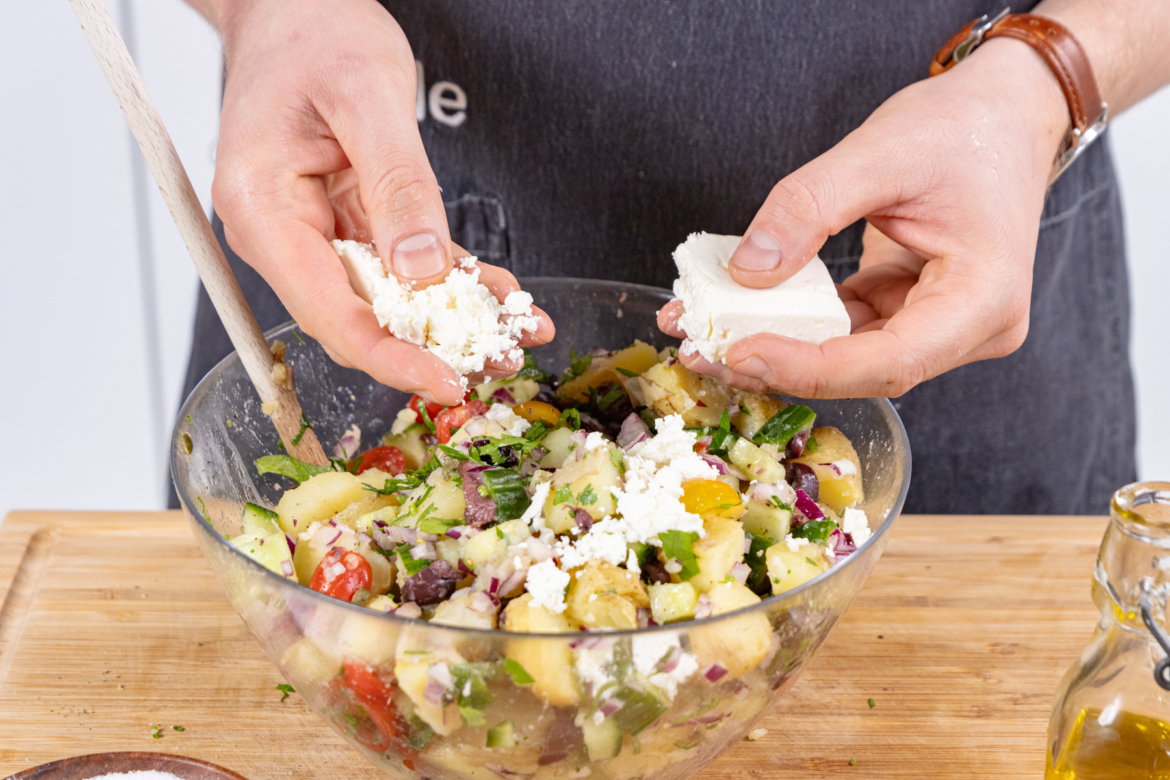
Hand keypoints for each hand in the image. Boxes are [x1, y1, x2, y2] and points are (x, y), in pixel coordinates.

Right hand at [210, 0, 552, 405]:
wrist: (297, 8)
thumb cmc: (312, 32)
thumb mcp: (365, 97)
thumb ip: (398, 186)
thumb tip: (421, 272)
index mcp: (263, 209)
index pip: (327, 310)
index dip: (389, 355)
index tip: (445, 379)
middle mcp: (285, 233)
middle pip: (359, 318)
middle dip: (431, 347)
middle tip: (500, 361)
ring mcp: (317, 233)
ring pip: (388, 301)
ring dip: (453, 322)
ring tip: (516, 334)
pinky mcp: (351, 224)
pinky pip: (405, 267)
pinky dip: (453, 281)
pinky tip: (500, 294)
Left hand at [660, 38, 1068, 397]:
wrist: (1001, 113)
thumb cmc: (962, 127)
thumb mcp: (878, 151)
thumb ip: (808, 207)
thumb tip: (748, 270)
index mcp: (984, 299)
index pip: (889, 362)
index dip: (809, 368)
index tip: (741, 353)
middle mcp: (970, 329)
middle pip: (864, 372)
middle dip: (780, 366)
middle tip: (702, 352)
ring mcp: (939, 325)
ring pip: (848, 359)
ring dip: (777, 349)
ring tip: (704, 334)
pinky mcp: (909, 313)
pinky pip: (845, 331)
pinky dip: (794, 325)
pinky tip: (741, 314)